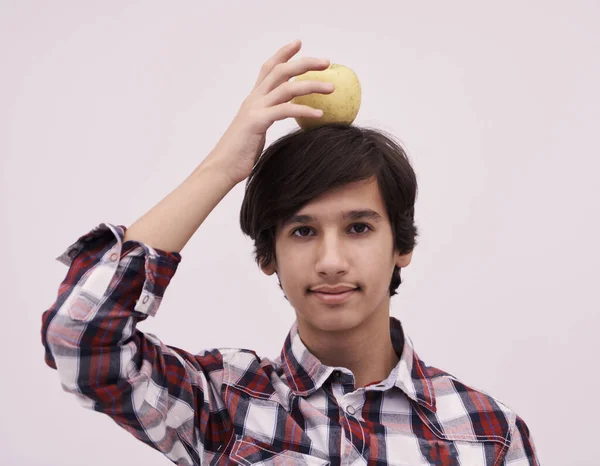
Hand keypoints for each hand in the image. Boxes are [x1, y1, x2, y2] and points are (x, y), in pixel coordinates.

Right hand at [204, 40, 334, 184]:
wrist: (222, 167)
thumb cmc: (240, 154)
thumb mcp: (257, 130)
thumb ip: (268, 118)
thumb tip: (287, 116)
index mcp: (253, 99)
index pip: (269, 69)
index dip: (283, 54)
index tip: (299, 44)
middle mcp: (254, 99)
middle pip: (281, 71)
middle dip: (305, 62)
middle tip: (326, 62)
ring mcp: (255, 109)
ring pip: (287, 88)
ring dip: (312, 85)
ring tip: (331, 88)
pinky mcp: (257, 121)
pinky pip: (286, 111)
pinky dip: (304, 110)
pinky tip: (320, 114)